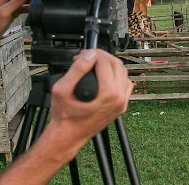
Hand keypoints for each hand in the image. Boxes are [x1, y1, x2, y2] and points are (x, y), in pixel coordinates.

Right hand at [0, 50, 133, 182]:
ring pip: (123, 72)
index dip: (92, 53)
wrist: (68, 135)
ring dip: (110, 64)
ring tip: (94, 64)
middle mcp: (118, 98)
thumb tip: (89, 55)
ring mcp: (122, 103)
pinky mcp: (121, 106)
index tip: (82, 54)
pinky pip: (125, 84)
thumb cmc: (65, 116)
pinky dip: (117, 76)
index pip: (105, 61)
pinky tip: (104, 76)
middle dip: (101, 56)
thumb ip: (76, 69)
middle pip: (116, 64)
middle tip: (87, 57)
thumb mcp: (62, 89)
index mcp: (108, 93)